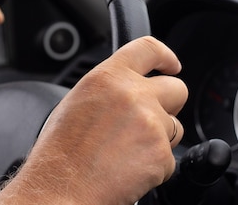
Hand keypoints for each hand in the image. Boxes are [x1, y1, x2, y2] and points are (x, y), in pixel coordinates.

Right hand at [0, 36, 187, 204]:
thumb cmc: (60, 152)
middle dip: (169, 105)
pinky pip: (170, 158)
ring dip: (160, 139)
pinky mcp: (161, 153)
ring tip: (127, 153)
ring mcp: (151, 123)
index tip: (172, 65)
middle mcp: (133, 94)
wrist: (60, 189)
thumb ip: (110, 88)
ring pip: (175, 127)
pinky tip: (128, 171)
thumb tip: (128, 87)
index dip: (165, 57)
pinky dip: (155, 167)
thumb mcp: (78, 101)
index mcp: (109, 77)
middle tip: (150, 121)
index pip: (148, 49)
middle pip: (177, 89)